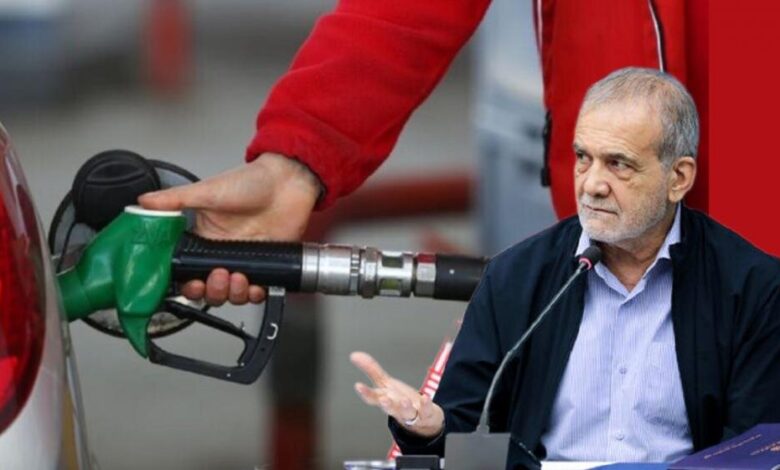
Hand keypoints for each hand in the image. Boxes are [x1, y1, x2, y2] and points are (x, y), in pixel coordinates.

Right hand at [138, 152, 321, 304]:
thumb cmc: (252, 181)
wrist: (289, 181)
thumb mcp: (209, 190)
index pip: (187, 268)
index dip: (186, 282)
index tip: (188, 283)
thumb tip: (143, 202)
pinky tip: (254, 285)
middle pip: (208, 288)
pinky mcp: (267, 264)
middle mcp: (223, 251)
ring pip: (231, 293)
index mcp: (204, 236)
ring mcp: (245, 259)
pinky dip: (254, 294)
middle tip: (216, 278)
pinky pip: (257, 290)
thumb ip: (175, 199)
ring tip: (237, 277)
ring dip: (231, 293)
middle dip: (210, 291)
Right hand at [350, 351, 443, 437]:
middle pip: (390, 408)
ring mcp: (411, 412)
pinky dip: (426, 405)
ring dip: (405, 407)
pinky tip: (426, 397)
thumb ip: (371, 369)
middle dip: (386, 404)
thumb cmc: (399, 400)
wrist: (422, 420)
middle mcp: (396, 408)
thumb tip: (354, 355)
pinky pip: (426, 410)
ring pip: (407, 412)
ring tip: (404, 401)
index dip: (365, 392)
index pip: (373, 398)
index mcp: (385, 399)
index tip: (358, 385)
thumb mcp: (385, 384)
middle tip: (383, 399)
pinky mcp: (426, 413)